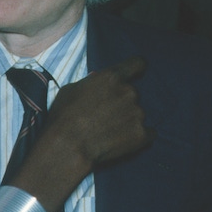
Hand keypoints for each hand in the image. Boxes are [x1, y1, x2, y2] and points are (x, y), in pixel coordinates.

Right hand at [13, 58, 152, 211]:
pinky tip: (123, 142)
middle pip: (133, 93)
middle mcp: (129, 92)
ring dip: (128, 120)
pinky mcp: (142, 134)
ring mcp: (138, 113)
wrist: (67, 147)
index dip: (136, 69)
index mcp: (112, 77)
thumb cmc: (63, 117)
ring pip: (138, 114)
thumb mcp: (70, 90)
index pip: (137, 64)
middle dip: (122, 102)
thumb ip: (90, 84)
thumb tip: (96, 83)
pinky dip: (138, 136)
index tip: (135, 74)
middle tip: (106, 116)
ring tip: (110, 133)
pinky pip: (148, 133)